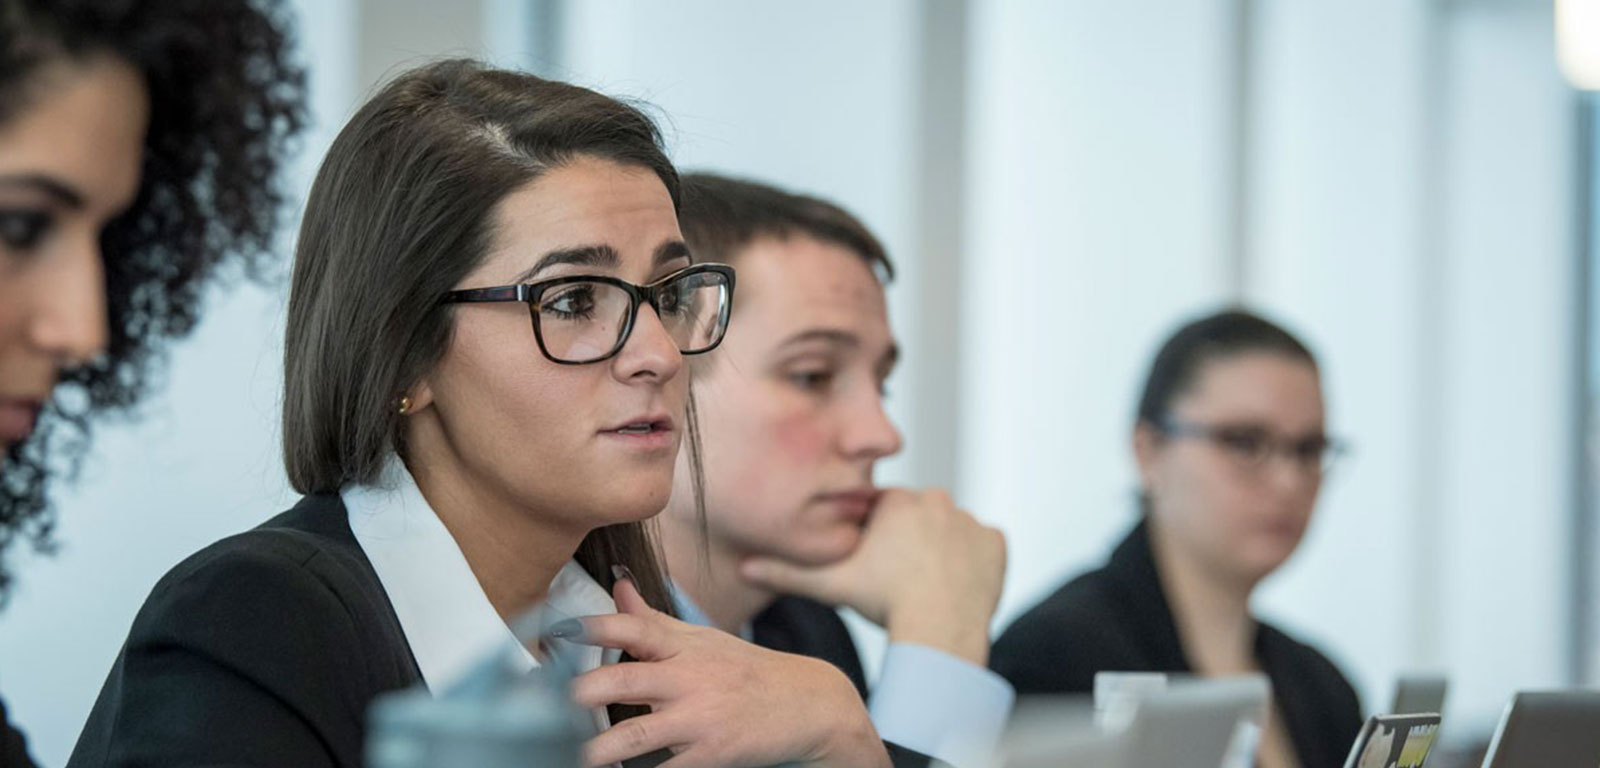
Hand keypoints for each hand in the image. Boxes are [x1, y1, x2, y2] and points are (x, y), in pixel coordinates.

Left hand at [569, 577, 891, 767]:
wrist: (808, 704)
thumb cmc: (746, 670)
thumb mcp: (703, 638)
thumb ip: (653, 618)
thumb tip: (617, 582)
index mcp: (681, 646)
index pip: (632, 627)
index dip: (593, 626)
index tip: (556, 628)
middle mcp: (687, 678)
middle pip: (626, 678)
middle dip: (585, 689)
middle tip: (548, 698)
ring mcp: (699, 719)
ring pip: (637, 734)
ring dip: (599, 749)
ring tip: (570, 756)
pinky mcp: (711, 756)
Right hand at [739, 487, 1005, 664]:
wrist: (938, 630)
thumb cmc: (881, 603)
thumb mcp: (827, 584)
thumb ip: (785, 572)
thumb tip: (742, 567)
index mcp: (897, 500)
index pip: (883, 515)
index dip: (877, 544)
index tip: (877, 569)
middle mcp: (937, 499)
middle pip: (918, 521)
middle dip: (909, 545)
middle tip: (900, 581)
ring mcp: (970, 520)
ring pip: (949, 535)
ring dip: (940, 554)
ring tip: (925, 587)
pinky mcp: (997, 543)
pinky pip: (982, 549)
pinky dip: (971, 565)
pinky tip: (954, 587)